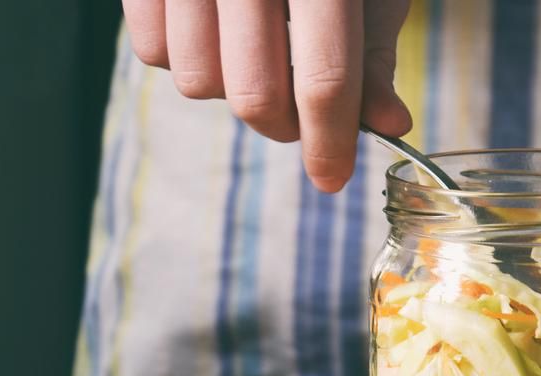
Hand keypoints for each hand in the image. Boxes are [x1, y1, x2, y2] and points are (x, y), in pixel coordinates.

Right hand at [123, 0, 412, 191]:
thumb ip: (374, 54)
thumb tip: (388, 126)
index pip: (326, 80)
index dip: (330, 142)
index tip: (332, 179)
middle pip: (255, 95)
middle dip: (285, 127)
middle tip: (303, 118)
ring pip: (198, 82)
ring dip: (232, 91)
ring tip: (259, 58)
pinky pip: (152, 52)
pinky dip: (186, 59)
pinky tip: (216, 32)